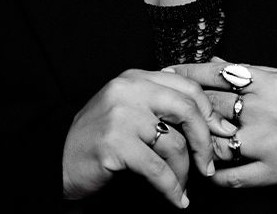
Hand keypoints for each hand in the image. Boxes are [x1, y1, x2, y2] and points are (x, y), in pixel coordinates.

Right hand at [62, 68, 238, 207]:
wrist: (55, 163)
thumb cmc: (98, 139)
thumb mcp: (129, 110)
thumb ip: (160, 104)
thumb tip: (210, 118)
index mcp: (136, 78)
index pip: (188, 87)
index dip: (209, 112)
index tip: (221, 132)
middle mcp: (128, 90)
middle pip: (188, 110)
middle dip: (204, 141)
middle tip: (208, 165)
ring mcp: (120, 116)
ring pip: (174, 144)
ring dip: (184, 172)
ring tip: (184, 186)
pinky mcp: (114, 144)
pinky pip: (157, 168)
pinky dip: (171, 187)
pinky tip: (176, 199)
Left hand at [166, 57, 276, 190]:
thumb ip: (258, 72)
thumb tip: (220, 61)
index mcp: (274, 85)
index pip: (221, 74)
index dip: (190, 72)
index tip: (169, 71)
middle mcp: (268, 112)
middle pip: (211, 105)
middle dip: (187, 105)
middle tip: (168, 105)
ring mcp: (269, 144)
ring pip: (214, 142)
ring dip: (197, 141)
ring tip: (184, 138)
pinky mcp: (272, 172)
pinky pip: (230, 177)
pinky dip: (213, 174)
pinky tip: (204, 169)